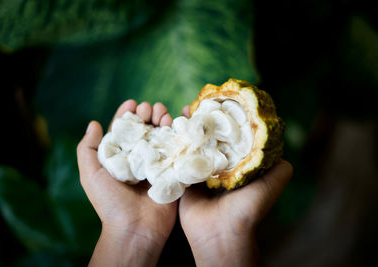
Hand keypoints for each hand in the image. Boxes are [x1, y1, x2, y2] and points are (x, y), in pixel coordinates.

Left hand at [77, 100, 173, 266]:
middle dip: (147, 114)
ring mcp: (157, 163)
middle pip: (145, 129)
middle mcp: (139, 158)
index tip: (132, 102)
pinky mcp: (173, 170)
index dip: (127, 114)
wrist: (135, 228)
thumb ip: (87, 149)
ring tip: (161, 113)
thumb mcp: (90, 174)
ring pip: (161, 135)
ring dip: (162, 119)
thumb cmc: (109, 202)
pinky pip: (176, 148)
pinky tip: (174, 123)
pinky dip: (177, 133)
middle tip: (149, 109)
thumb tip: (93, 123)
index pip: (124, 130)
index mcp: (120, 157)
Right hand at [179, 105, 292, 266]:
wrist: (221, 233)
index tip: (221, 105)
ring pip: (192, 146)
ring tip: (185, 112)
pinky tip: (171, 129)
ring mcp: (199, 174)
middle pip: (209, 139)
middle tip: (198, 105)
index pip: (231, 138)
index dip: (226, 121)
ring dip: (188, 129)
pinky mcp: (183, 181)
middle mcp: (218, 168)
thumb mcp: (271, 184)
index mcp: (236, 166)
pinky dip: (174, 145)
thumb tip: (280, 145)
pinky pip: (177, 160)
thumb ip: (279, 167)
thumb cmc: (248, 209)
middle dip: (204, 122)